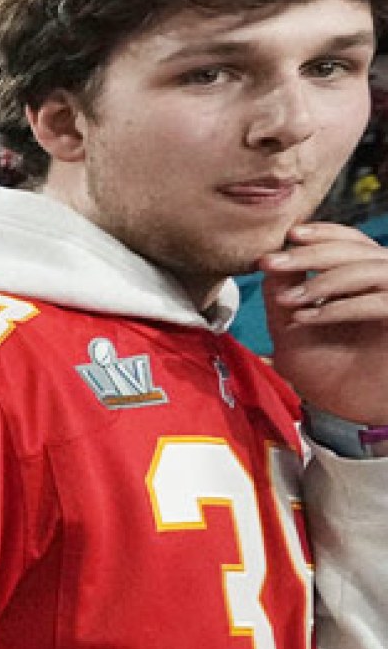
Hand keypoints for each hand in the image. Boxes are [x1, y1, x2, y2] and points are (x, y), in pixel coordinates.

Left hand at [261, 222, 387, 424]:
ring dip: (325, 279)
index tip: (290, 235)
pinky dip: (341, 306)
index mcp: (362, 282)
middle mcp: (385, 289)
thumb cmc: (323, 372)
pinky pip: (381, 303)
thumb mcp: (290, 327)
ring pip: (373, 269)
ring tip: (287, 301)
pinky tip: (307, 319)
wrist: (345, 416)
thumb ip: (283, 290)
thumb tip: (273, 254)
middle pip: (360, 250)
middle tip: (272, 263)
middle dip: (312, 253)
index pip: (352, 242)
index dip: (326, 232)